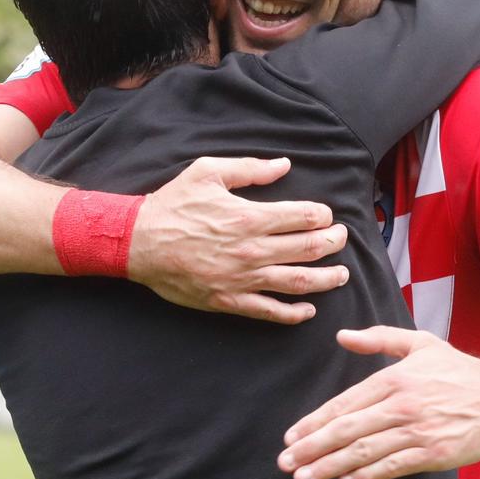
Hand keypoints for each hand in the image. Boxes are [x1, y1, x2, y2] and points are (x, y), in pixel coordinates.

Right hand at [127, 157, 349, 324]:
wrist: (138, 243)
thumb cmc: (172, 205)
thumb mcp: (208, 172)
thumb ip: (250, 168)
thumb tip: (284, 165)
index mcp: (250, 217)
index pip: (305, 217)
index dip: (323, 216)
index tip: (325, 215)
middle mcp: (253, 250)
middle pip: (310, 249)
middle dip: (333, 243)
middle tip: (341, 239)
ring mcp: (244, 279)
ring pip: (300, 282)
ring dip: (328, 279)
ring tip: (341, 274)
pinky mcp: (231, 301)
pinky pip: (271, 311)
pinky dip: (295, 313)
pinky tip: (309, 309)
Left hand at [280, 327, 479, 478]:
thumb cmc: (460, 372)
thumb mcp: (420, 344)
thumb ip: (379, 339)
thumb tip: (342, 336)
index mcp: (394, 378)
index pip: (344, 403)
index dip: (314, 422)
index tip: (291, 437)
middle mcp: (401, 405)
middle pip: (346, 429)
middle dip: (311, 447)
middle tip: (285, 462)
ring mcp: (416, 431)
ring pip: (364, 451)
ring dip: (330, 466)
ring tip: (304, 477)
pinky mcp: (432, 454)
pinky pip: (391, 467)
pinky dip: (366, 475)